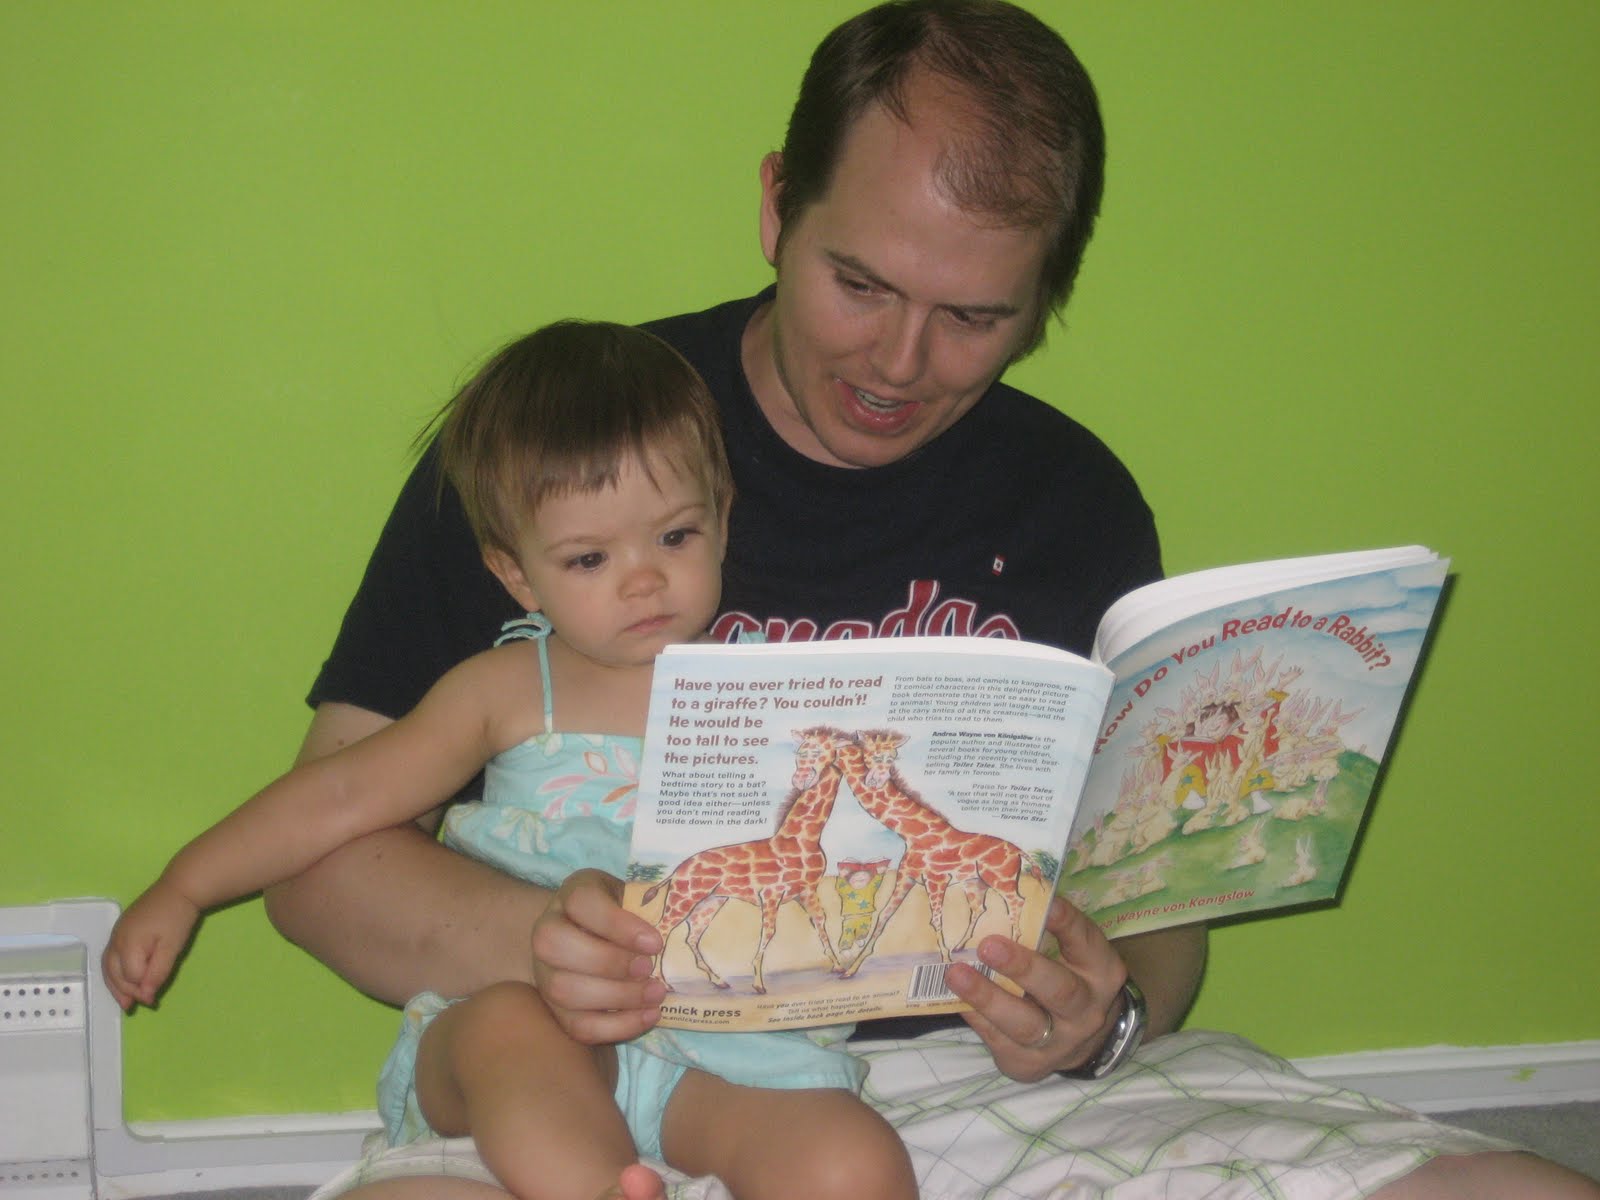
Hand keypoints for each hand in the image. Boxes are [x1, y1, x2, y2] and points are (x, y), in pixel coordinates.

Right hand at [102, 881, 200, 1011]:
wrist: (179, 888)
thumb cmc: (178, 917)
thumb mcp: (172, 947)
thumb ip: (158, 972)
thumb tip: (145, 995)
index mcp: (129, 944)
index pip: (131, 976)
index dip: (141, 990)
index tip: (153, 1001)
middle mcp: (116, 939)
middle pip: (113, 973)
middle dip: (123, 991)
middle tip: (133, 1007)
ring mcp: (116, 933)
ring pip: (108, 966)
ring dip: (114, 985)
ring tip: (124, 1002)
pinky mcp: (120, 930)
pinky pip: (111, 956)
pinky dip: (115, 972)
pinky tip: (122, 979)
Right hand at [528, 867, 666, 1044]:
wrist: (594, 936)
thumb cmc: (624, 914)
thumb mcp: (634, 898)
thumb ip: (648, 909)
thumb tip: (676, 932)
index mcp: (572, 895)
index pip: (581, 902)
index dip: (617, 924)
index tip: (654, 942)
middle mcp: (547, 931)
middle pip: (557, 946)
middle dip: (609, 962)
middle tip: (650, 969)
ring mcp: (545, 973)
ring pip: (563, 990)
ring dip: (616, 997)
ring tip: (656, 995)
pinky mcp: (556, 1009)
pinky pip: (577, 1025)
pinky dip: (616, 1027)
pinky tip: (648, 1016)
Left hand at [943, 896, 1126, 1081]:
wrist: (1083, 1041)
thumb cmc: (1068, 977)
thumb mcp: (1072, 954)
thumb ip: (1043, 930)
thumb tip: (995, 891)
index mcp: (1101, 971)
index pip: (1085, 941)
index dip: (1065, 922)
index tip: (1045, 903)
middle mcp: (1086, 1010)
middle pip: (1059, 991)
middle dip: (1023, 968)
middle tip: (988, 945)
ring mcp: (1059, 1043)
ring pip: (1024, 1023)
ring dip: (987, 997)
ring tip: (955, 974)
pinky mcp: (1029, 1064)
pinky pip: (997, 1039)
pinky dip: (974, 1016)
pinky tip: (954, 997)